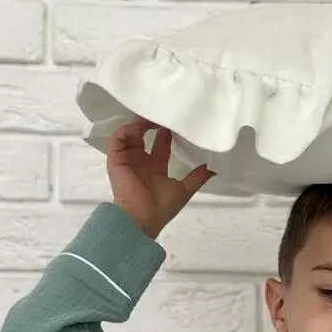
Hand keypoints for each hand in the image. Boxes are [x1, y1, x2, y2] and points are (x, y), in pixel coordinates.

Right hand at [108, 118, 213, 239]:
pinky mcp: (116, 158)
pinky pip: (118, 137)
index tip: (177, 122)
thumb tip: (215, 168)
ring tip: (153, 117)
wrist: (142, 218)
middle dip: (153, 123)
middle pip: (145, 134)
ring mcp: (128, 158)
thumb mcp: (185, 189)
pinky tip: (141, 127)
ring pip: (132, 133)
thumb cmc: (162, 207)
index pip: (161, 144)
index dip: (167, 132)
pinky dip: (128, 129)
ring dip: (141, 122)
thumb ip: (198, 177)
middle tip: (165, 113)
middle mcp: (141, 161)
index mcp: (155, 167)